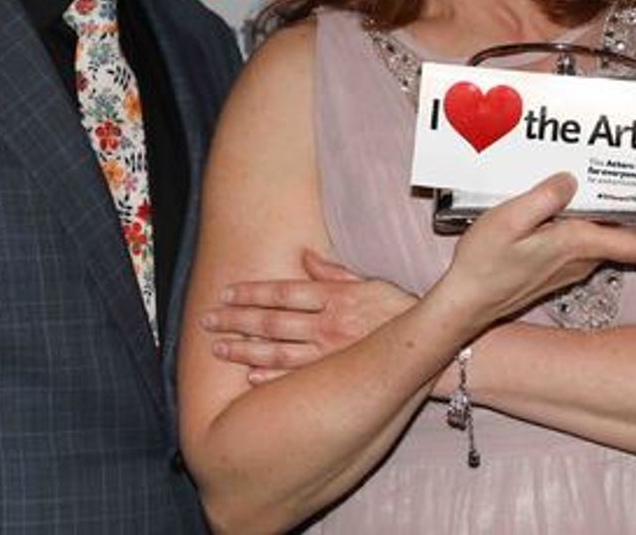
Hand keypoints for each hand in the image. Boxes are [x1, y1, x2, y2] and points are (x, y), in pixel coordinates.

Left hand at [200, 249, 418, 382]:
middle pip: (271, 321)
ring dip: (243, 349)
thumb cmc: (399, 311)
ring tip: (217, 348)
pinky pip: (296, 377)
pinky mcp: (334, 377)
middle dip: (235, 320)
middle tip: (206, 321)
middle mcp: (326, 324)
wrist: (429, 348)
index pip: (281, 292)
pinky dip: (270, 377)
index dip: (250, 293)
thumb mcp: (369, 282)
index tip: (224, 294)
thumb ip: (333, 272)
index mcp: (333, 296)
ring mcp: (329, 354)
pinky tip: (248, 375)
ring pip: (276, 351)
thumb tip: (304, 257)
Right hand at [433, 173, 635, 337]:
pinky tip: (583, 217)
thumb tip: (571, 180)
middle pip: (626, 243)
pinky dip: (597, 232)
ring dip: (623, 228)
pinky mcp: (553, 270)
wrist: (467, 303)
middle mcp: (578, 260)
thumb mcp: (508, 220)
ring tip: (628, 202)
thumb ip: (543, 198)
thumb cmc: (484, 264)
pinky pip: (587, 248)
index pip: (634, 245)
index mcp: (574, 244)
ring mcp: (567, 268)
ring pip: (607, 246)